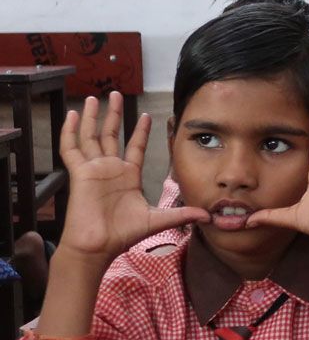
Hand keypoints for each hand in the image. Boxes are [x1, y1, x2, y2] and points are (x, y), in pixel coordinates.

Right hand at [56, 93, 208, 261]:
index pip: (136, 147)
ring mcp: (94, 169)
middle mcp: (111, 169)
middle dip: (115, 114)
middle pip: (112, 135)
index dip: (141, 131)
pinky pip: (71, 148)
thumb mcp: (158, 220)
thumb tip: (208, 216)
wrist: (99, 245)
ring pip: (91, 136)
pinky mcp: (80, 172)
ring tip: (92, 98)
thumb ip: (182, 214)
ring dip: (91, 117)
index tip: (148, 116)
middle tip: (116, 94)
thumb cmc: (123, 234)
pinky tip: (71, 115)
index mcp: (129, 176)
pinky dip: (70, 131)